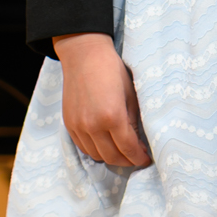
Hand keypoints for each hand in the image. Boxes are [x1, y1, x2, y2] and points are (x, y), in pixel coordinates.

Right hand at [54, 33, 150, 169]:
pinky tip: (105, 144)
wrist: (83, 55)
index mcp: (112, 116)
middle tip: (136, 157)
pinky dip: (96, 151)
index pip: (128, 148)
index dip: (139, 157)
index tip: (146, 159)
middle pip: (112, 157)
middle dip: (127, 161)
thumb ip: (134, 121)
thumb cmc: (112, 70)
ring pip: (97, 155)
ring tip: (121, 152)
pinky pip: (83, 148)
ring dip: (111, 157)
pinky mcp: (69, 124)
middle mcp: (93, 125)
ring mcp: (78, 126)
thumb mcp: (131, 94)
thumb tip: (138, 142)